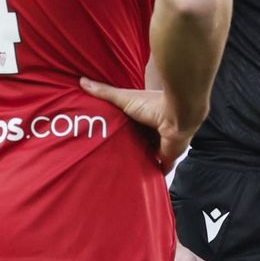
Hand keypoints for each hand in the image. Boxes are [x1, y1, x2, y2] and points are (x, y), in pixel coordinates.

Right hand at [80, 78, 196, 168]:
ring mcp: (162, 144)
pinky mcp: (168, 157)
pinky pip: (160, 168)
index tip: (109, 136)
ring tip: (123, 171)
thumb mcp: (124, 98)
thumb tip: (82, 80)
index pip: (132, 125)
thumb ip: (105, 92)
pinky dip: (153, 173)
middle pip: (140, 142)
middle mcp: (154, 130)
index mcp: (145, 116)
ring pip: (149, 155)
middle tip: (112, 158)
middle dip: (130, 148)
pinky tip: (142, 180)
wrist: (177, 116)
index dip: (122, 130)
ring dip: (140, 161)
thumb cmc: (153, 105)